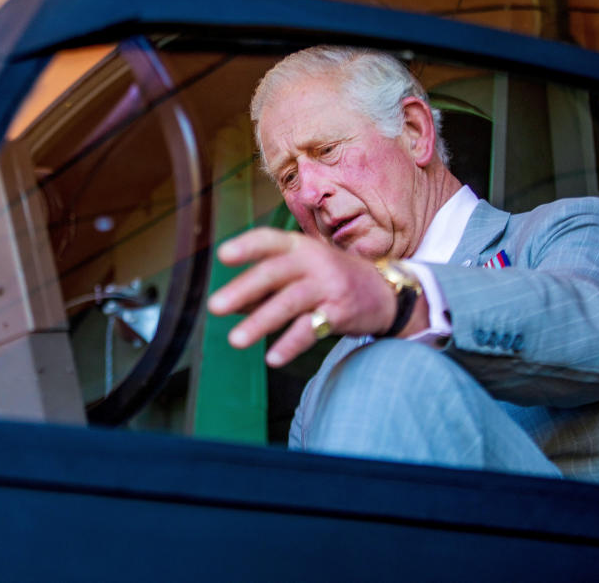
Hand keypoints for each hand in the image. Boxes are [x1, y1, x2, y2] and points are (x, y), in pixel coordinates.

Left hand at [207, 227, 400, 366]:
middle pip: (274, 273)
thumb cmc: (328, 279)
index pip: (269, 241)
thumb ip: (265, 286)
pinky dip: (291, 344)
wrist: (383, 291)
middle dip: (243, 289)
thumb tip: (232, 305)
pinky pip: (311, 329)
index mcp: (298, 246)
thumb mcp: (299, 272)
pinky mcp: (340, 312)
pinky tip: (273, 358)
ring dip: (261, 322)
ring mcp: (328, 286)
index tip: (222, 256)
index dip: (247, 246)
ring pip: (289, 302)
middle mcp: (313, 261)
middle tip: (215, 307)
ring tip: (236, 340)